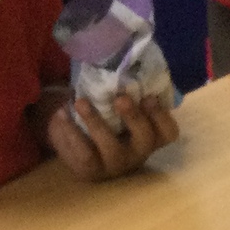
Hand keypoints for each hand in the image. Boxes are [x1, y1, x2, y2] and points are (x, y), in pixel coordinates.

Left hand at [46, 92, 180, 180]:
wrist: (71, 135)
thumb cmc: (102, 112)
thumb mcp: (114, 99)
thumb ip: (123, 87)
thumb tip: (119, 60)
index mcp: (149, 134)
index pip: (168, 131)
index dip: (161, 116)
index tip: (149, 96)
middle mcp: (137, 152)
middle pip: (145, 139)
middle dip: (134, 117)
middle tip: (121, 98)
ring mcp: (115, 164)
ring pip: (111, 148)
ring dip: (96, 123)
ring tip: (80, 102)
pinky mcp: (92, 170)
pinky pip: (83, 153)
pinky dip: (71, 132)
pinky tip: (61, 115)